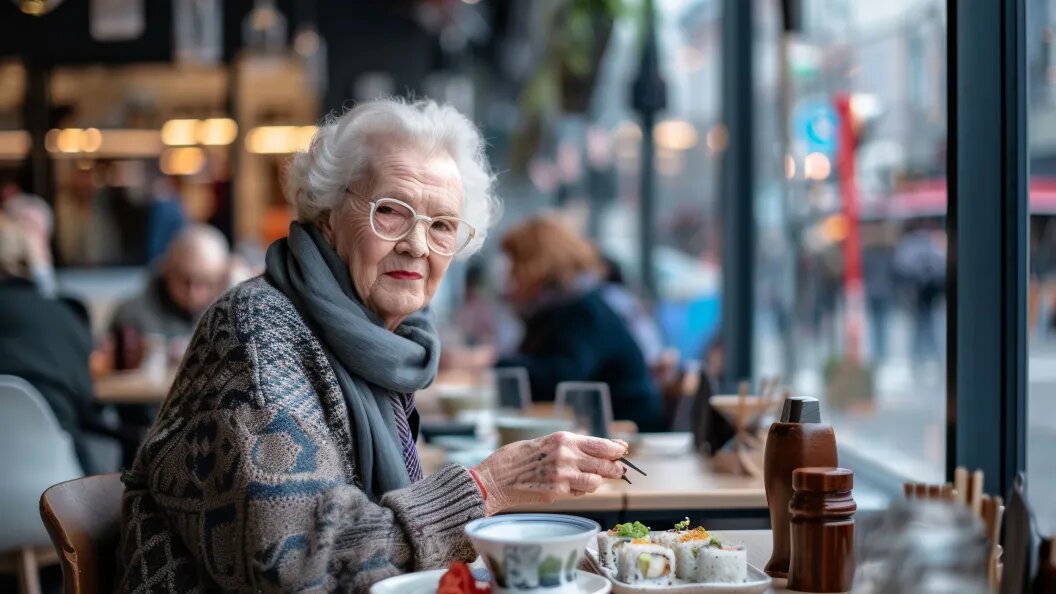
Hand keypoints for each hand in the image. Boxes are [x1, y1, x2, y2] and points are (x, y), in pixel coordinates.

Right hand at [472, 432, 627, 515]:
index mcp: (563, 439)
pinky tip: (570, 486)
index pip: (602, 445)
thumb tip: (603, 449)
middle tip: (618, 470)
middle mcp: (566, 455)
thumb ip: (572, 447)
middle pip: (605, 464)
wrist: (495, 478)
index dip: (617, 450)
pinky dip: (580, 491)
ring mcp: (563, 476)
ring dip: (596, 481)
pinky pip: (580, 493)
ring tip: (588, 479)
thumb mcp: (546, 443)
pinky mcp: (558, 493)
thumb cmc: (517, 458)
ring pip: (596, 481)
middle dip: (614, 468)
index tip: (623, 451)